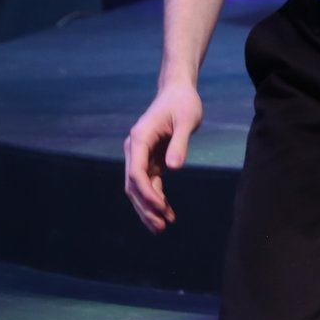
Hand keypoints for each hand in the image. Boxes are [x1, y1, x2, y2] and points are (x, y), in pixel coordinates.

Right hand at [123, 82, 203, 232]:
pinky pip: (148, 183)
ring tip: (162, 227)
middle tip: (160, 227)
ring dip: (148, 207)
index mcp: (140, 138)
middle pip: (133, 184)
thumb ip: (180, 143)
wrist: (178, 92)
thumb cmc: (184, 103)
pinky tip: (166, 212)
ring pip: (138, 187)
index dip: (146, 193)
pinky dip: (155, 198)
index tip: (160, 208)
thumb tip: (174, 168)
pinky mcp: (149, 159)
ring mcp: (140, 155)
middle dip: (145, 207)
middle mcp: (135, 148)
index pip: (136, 172)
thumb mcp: (187, 120)